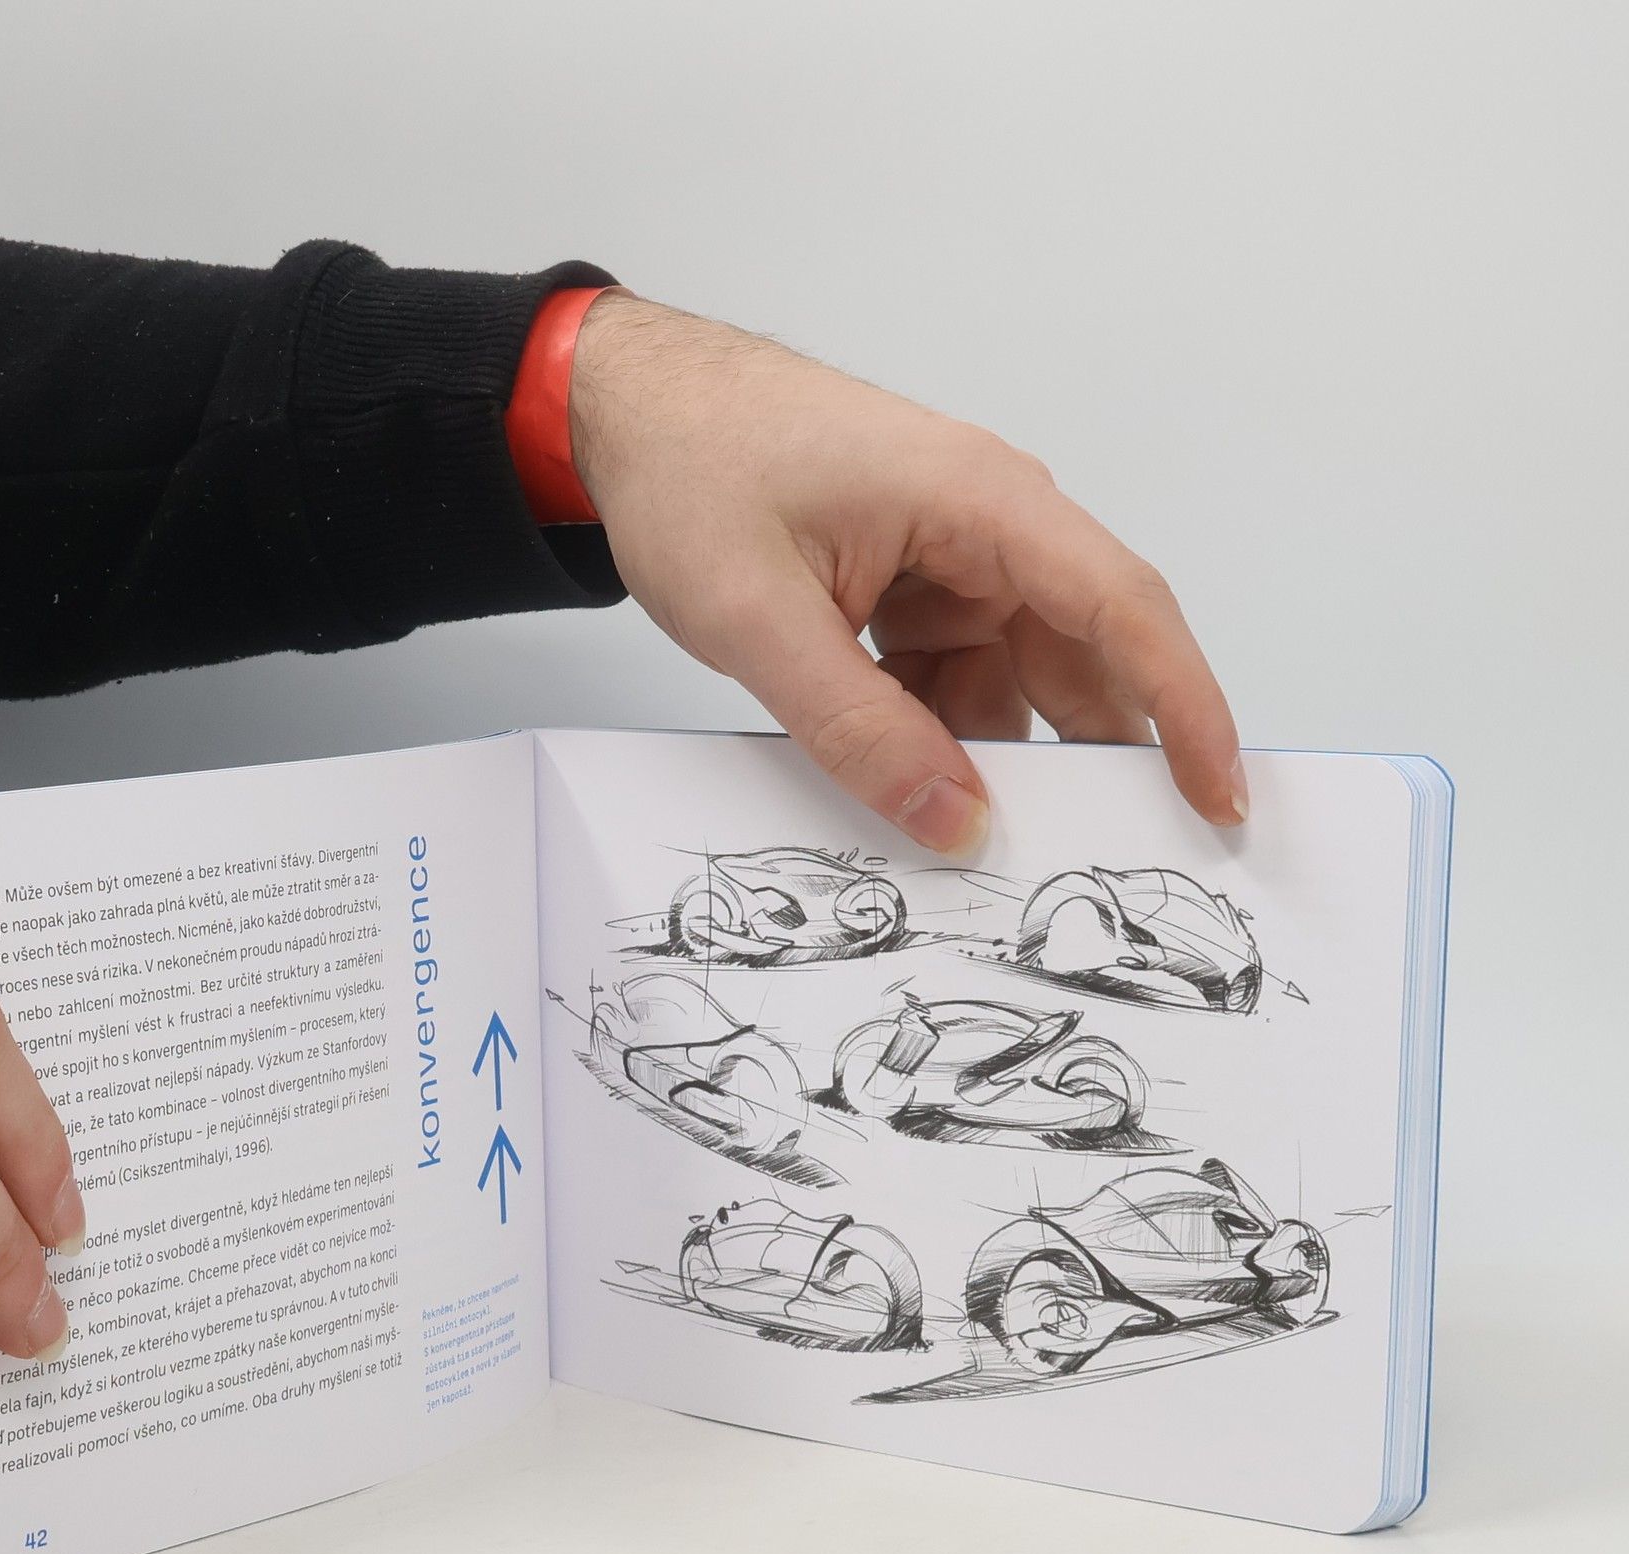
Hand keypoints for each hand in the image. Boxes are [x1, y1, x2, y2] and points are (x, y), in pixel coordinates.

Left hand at [571, 295, 1245, 850]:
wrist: (622, 407)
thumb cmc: (690, 467)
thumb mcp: (761, 618)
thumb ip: (859, 729)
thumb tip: (957, 821)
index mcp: (979, 500)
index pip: (1122, 608)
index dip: (1188, 708)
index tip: (1219, 797)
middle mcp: (986, 523)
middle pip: (1079, 653)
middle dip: (1093, 758)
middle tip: (1100, 858)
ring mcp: (948, 555)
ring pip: (1011, 677)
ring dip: (995, 754)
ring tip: (981, 839)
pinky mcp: (909, 583)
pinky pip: (953, 673)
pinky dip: (937, 732)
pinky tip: (911, 788)